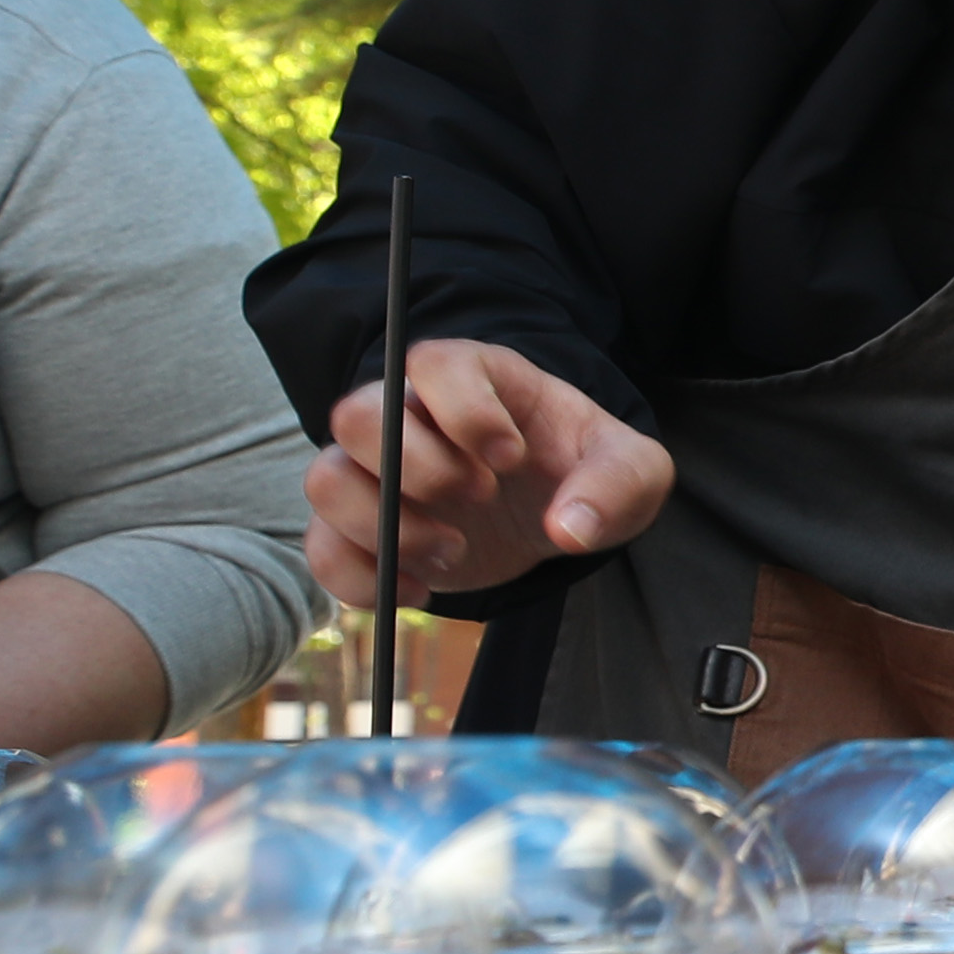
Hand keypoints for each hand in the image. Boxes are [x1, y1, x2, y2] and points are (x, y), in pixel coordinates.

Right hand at [305, 340, 673, 604]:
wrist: (555, 512)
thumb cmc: (586, 470)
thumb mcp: (632, 469)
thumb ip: (618, 483)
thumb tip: (572, 527)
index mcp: (474, 376)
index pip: (435, 364)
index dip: (467, 412)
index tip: (512, 458)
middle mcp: (407, 412)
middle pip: (356, 415)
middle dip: (421, 469)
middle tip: (481, 497)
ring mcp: (374, 469)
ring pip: (325, 479)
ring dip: (388, 526)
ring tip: (454, 549)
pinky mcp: (360, 526)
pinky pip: (321, 549)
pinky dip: (365, 580)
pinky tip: (424, 588)